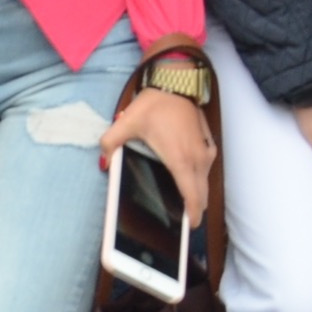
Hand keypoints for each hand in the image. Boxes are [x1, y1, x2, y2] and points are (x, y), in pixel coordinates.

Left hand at [103, 81, 214, 220]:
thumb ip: (111, 143)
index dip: (192, 215)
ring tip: (183, 205)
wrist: (176, 83)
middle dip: (194, 210)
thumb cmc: (155, 104)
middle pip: (202, 195)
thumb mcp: (126, 122)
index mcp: (180, 160)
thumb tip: (104, 162)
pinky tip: (186, 180)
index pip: (193, 197)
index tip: (188, 228)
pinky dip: (199, 179)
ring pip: (205, 183)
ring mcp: (205, 152)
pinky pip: (206, 170)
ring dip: (196, 194)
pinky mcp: (208, 145)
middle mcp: (198, 159)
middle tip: (181, 222)